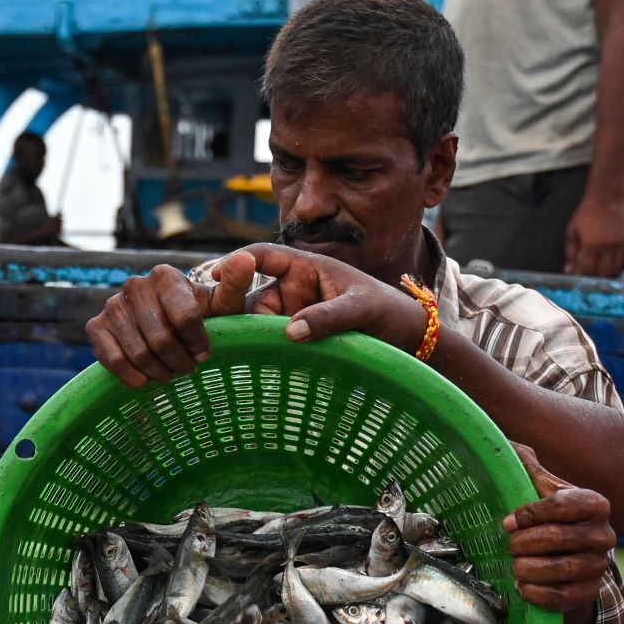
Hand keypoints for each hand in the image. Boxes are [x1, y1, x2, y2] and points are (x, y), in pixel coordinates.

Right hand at [87, 263, 247, 387]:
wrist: (163, 324)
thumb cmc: (198, 316)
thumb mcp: (221, 303)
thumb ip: (234, 284)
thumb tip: (245, 259)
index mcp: (166, 276)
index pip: (186, 317)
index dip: (198, 343)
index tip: (204, 355)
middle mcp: (135, 285)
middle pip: (162, 338)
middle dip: (179, 362)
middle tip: (187, 369)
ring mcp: (112, 305)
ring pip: (139, 352)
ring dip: (159, 371)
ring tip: (170, 373)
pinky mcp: (96, 326)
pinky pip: (113, 359)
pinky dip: (132, 376)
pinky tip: (146, 378)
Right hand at [210, 244, 429, 351]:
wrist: (406, 339)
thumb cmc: (387, 311)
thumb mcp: (361, 309)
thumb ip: (328, 317)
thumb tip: (290, 332)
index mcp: (306, 267)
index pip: (265, 256)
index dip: (238, 261)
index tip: (217, 273)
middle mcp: (293, 289)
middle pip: (252, 296)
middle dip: (236, 312)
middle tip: (223, 336)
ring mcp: (292, 315)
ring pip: (258, 324)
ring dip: (248, 338)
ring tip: (237, 357)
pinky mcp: (295, 339)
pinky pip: (271, 344)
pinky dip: (261, 353)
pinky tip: (252, 368)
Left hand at [501, 444, 619, 611]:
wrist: (574, 557)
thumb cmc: (555, 518)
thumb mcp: (544, 491)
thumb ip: (527, 468)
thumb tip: (503, 444)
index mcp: (595, 503)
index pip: (560, 505)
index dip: (529, 514)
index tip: (509, 522)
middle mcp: (604, 534)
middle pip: (558, 538)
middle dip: (524, 543)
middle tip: (510, 545)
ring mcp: (599, 565)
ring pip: (559, 568)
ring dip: (528, 568)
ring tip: (516, 565)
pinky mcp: (589, 592)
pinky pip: (561, 596)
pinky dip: (536, 592)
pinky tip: (524, 585)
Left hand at [564, 188, 623, 277]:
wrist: (606, 198)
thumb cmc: (586, 214)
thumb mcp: (572, 232)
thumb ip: (570, 252)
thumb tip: (569, 270)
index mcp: (590, 244)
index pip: (587, 270)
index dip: (582, 275)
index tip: (578, 274)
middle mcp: (607, 247)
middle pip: (603, 274)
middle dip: (595, 278)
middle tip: (590, 274)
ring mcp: (620, 245)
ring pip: (617, 270)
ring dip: (608, 274)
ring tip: (601, 270)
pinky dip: (621, 266)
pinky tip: (613, 263)